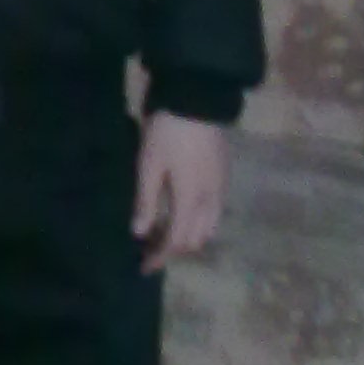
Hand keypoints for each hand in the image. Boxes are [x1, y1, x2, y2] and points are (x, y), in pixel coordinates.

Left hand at [131, 111, 228, 274]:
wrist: (198, 97)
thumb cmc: (168, 131)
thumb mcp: (149, 164)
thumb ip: (146, 200)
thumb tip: (140, 233)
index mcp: (191, 199)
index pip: (176, 241)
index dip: (160, 257)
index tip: (143, 267)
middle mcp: (211, 200)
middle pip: (196, 239)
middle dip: (174, 250)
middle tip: (150, 250)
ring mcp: (221, 187)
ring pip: (209, 227)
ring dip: (189, 237)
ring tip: (165, 234)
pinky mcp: (223, 174)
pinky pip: (215, 212)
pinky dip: (199, 222)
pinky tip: (183, 213)